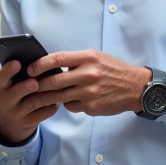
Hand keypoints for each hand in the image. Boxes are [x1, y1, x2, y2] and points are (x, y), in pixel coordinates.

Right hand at [0, 61, 59, 144]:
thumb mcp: (13, 86)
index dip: (8, 70)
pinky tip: (58, 100)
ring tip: (57, 87)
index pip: (2, 77)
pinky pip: (43, 113)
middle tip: (35, 82)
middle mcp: (7, 100)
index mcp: (3, 87)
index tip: (17, 63)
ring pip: (34, 102)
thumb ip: (21, 75)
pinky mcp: (29, 122)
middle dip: (26, 87)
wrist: (14, 122)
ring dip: (46, 94)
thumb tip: (41, 60)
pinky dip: (52, 105)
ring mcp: (17, 113)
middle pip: (17, 92)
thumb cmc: (17, 95)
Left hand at [29, 49, 148, 116]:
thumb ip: (76, 61)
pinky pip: (70, 106)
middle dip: (38, 85)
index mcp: (88, 58)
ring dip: (45, 98)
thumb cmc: (114, 70)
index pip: (57, 59)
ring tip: (36, 97)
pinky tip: (68, 100)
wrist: (136, 87)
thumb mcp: (97, 58)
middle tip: (29, 86)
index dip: (40, 64)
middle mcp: (88, 75)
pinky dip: (66, 104)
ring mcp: (89, 92)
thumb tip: (53, 66)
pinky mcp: (91, 107)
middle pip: (54, 81)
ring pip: (58, 97)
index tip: (30, 69)